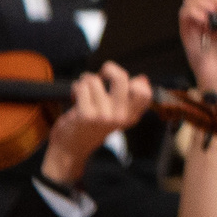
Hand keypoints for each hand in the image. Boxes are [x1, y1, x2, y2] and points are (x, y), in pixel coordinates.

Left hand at [41, 61, 154, 185]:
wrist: (72, 148)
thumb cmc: (94, 126)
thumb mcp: (117, 114)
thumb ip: (130, 97)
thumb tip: (143, 79)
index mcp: (131, 117)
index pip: (144, 94)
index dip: (136, 82)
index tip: (126, 82)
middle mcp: (120, 117)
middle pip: (121, 78)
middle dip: (109, 68)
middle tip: (103, 72)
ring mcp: (103, 116)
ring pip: (94, 80)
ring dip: (86, 80)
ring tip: (85, 89)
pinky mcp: (86, 115)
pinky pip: (81, 87)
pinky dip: (76, 86)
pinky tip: (76, 95)